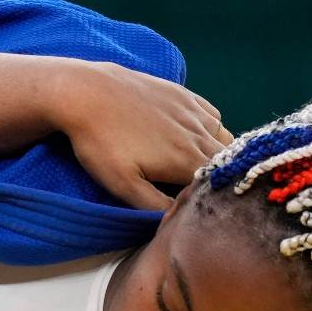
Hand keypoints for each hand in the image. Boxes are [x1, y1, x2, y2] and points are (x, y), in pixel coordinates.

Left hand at [54, 61, 232, 210]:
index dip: (214, 198)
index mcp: (188, 161)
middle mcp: (200, 135)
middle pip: (225, 163)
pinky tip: (195, 136)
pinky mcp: (184, 95)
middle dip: (219, 178)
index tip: (203, 206)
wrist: (86, 92)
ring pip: (224, 139)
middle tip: (199, 190)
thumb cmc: (100, 143)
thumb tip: (181, 218)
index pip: (218, 186)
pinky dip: (212, 130)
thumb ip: (155, 206)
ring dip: (219, 155)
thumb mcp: (122, 184)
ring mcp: (194, 112)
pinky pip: (213, 116)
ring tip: (198, 167)